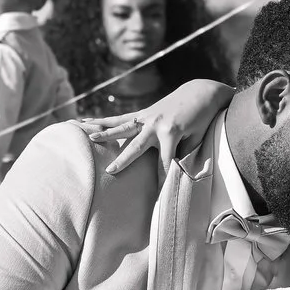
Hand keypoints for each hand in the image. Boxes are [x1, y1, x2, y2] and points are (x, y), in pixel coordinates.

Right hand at [92, 80, 232, 175]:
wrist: (201, 92)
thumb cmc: (202, 119)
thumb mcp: (196, 137)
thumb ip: (181, 152)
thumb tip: (169, 169)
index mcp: (171, 132)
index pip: (164, 162)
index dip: (161, 180)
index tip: (157, 198)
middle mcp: (156, 124)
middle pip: (137, 146)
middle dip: (124, 160)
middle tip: (111, 171)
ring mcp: (148, 117)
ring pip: (123, 127)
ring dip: (106, 134)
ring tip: (91, 138)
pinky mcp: (143, 113)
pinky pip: (122, 118)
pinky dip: (105, 120)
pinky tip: (87, 122)